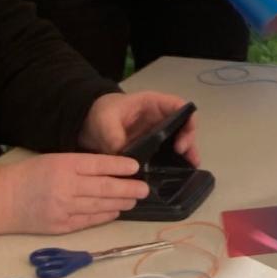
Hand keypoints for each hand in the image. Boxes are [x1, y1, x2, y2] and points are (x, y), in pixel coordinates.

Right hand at [0, 152, 147, 235]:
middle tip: (144, 188)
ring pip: (99, 205)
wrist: (0, 200)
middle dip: (128, 188)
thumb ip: (79, 166)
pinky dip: (104, 216)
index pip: (98, 164)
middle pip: (104, 187)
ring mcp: (64, 209)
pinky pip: (88, 221)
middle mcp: (66, 187)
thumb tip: (109, 170)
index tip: (135, 167)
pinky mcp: (60, 226)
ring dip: (120, 203)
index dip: (119, 166)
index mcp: (64, 165)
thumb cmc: (28, 175)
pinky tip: (115, 212)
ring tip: (134, 199)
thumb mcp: (53, 160)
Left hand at [80, 90, 198, 165]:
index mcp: (152, 103)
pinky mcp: (149, 145)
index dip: (187, 122)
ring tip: (190, 169)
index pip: (179, 107)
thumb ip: (115, 138)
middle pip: (183, 125)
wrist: (86, 123)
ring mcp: (155, 132)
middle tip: (187, 159)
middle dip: (189, 142)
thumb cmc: (99, 113)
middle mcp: (159, 117)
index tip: (180, 144)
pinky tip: (175, 174)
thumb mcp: (104, 122)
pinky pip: (165, 152)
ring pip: (177, 139)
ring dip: (185, 153)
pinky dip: (172, 161)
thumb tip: (126, 161)